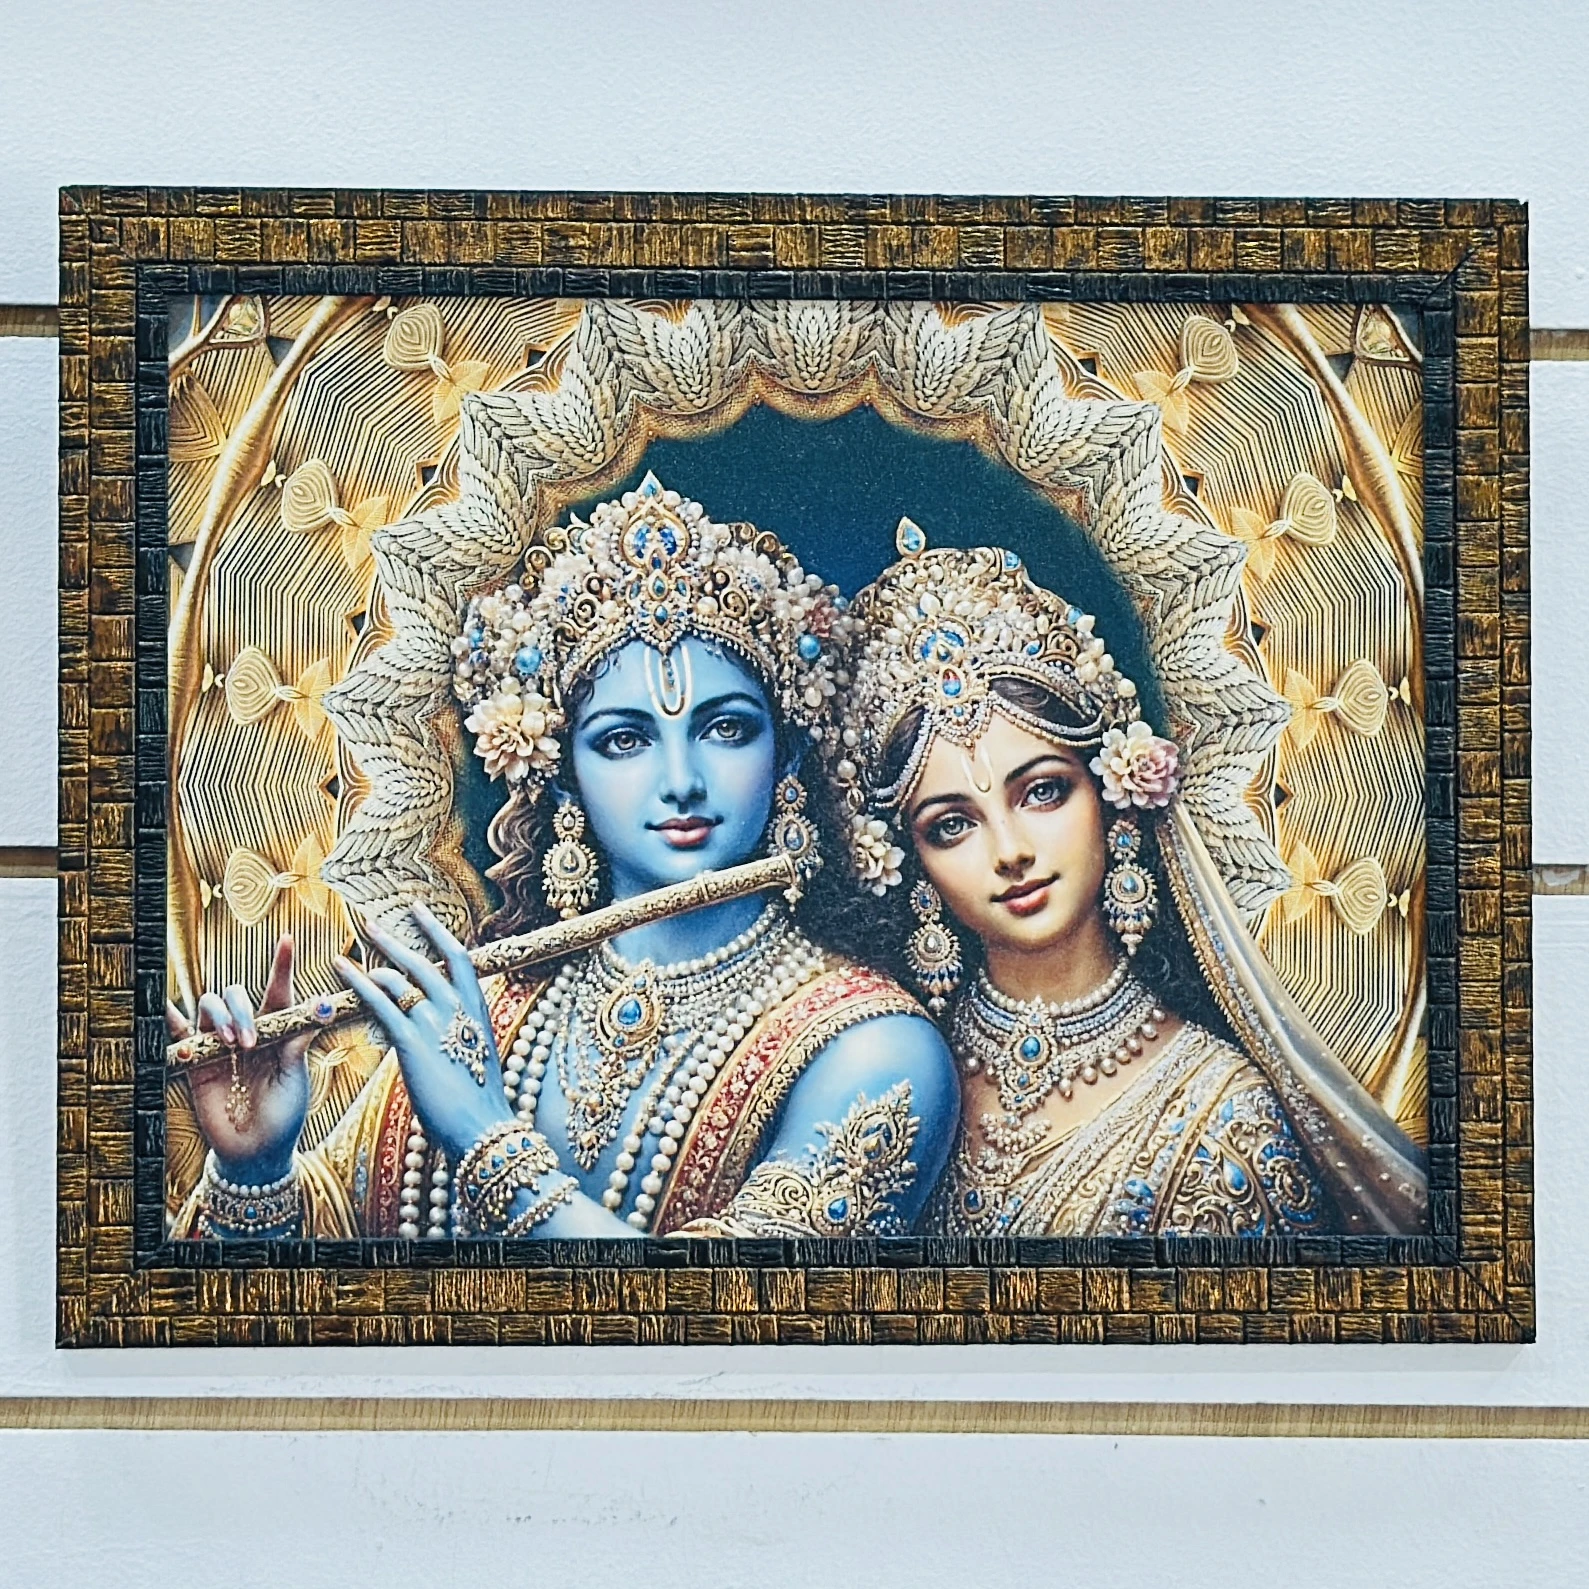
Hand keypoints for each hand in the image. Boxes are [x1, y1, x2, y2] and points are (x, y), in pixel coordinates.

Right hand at [166, 934, 311, 1184]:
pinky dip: (170, 1019)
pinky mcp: (196, 1064)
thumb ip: (297, 1042)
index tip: (287, 938)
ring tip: (233, 1046)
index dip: (281, 965)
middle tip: (250, 1043)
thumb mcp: (296, 1077)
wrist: (256, 1152)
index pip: (278, 992)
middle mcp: (247, 1032)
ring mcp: (219, 1046)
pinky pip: (178, 1035)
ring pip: (209, 1007)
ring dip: (220, 1018)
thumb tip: (319, 1006)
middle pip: (236, 996)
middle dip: (241, 1011)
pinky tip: (166, 1009)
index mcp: (277, 1031)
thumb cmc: (284, 1114)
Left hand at [335, 903, 513, 1165]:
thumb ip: (458, 1034)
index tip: (418, 911)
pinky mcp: (411, 1039)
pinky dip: (357, 983)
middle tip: (371, 924)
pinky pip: (379, 1003)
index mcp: (476, 1009)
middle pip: (422, 962)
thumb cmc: (478, 1100)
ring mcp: (434, 1021)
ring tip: (346, 955)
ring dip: (369, 964)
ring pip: (397, 979)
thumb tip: (440, 1029)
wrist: (480, 1125)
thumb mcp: (475, 1056)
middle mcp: (456, 1007)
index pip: (457, 957)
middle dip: (394, 941)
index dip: (436, 932)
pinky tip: (340, 972)